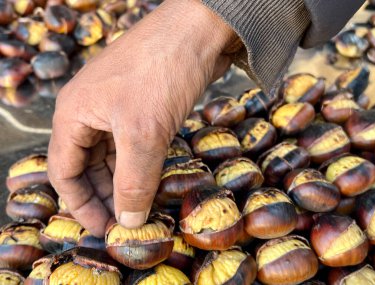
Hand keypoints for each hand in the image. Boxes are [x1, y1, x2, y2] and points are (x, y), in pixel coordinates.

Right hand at [48, 0, 236, 236]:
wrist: (198, 30)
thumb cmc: (161, 72)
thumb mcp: (143, 134)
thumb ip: (134, 181)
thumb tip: (129, 221)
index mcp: (74, 114)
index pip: (64, 172)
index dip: (81, 204)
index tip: (104, 229)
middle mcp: (90, 111)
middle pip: (88, 166)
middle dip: (105, 196)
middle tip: (126, 223)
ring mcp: (117, 107)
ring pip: (112, 156)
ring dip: (124, 183)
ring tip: (141, 208)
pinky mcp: (142, 106)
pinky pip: (133, 144)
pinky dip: (140, 166)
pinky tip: (153, 182)